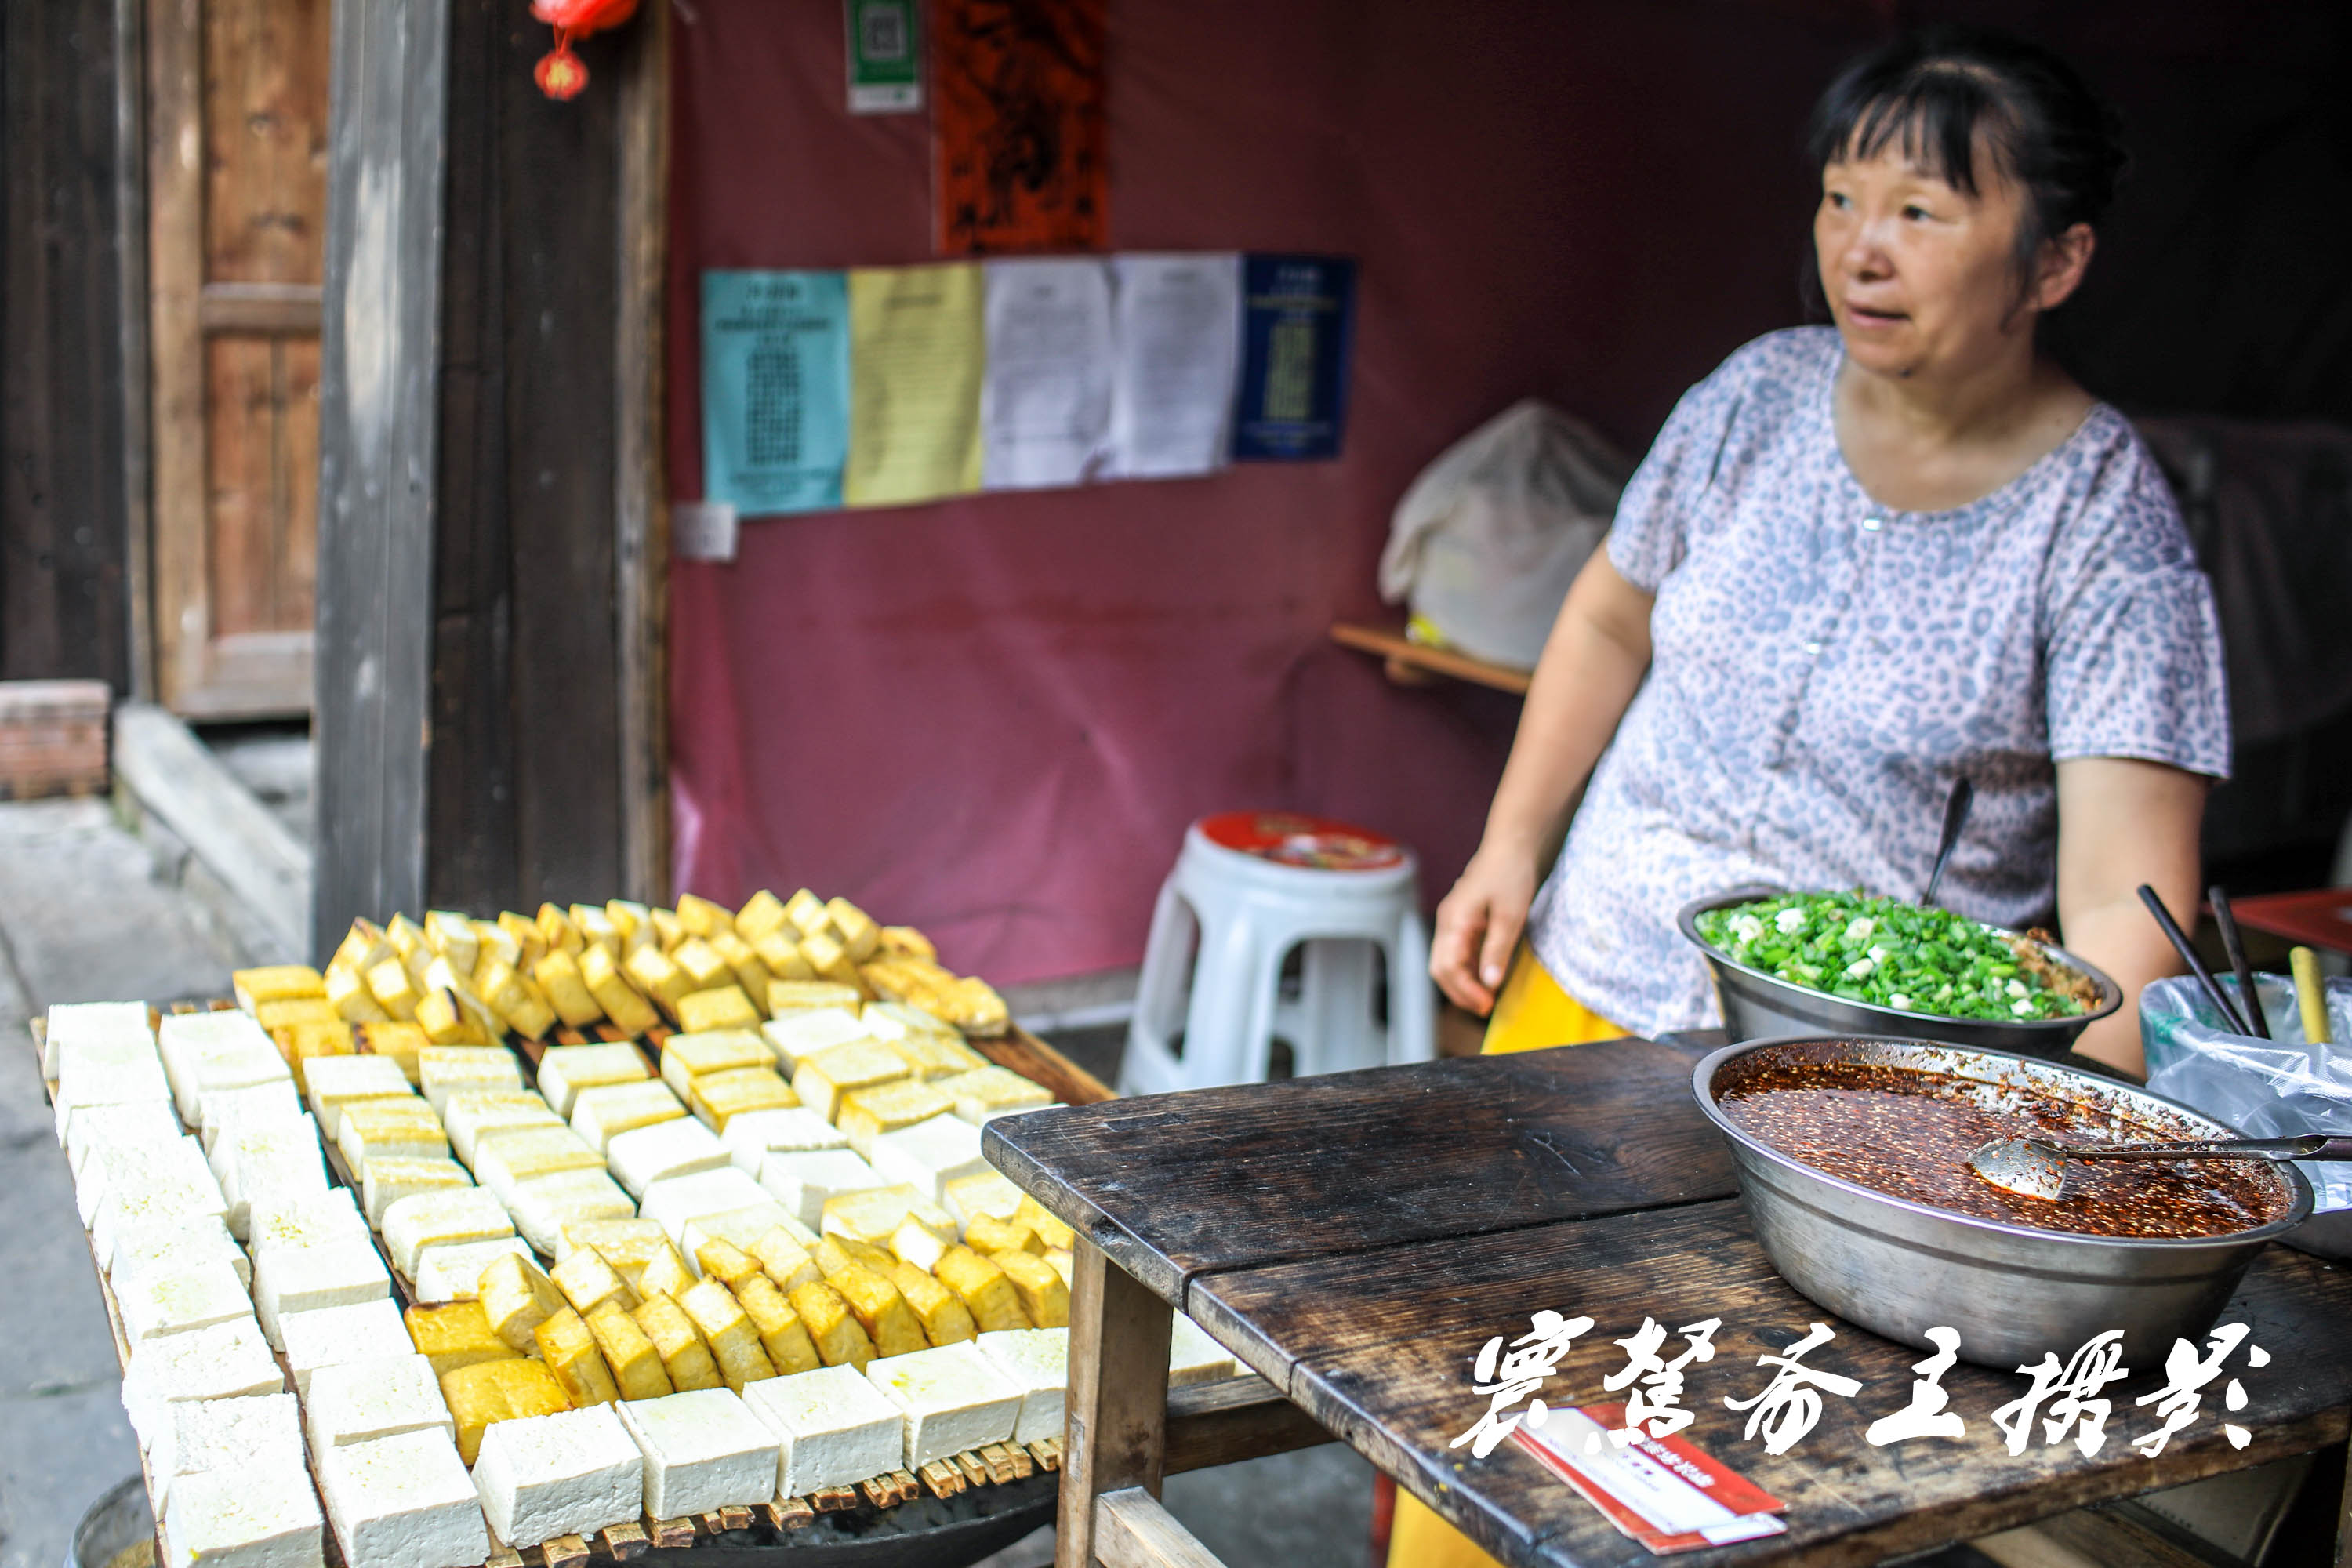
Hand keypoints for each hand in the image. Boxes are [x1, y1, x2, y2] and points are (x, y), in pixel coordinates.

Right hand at [1431, 847, 1540, 1015]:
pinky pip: (1457, 952)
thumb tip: (1489, 983)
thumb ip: (1497, 950)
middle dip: (1459, 992)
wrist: (1511, 845)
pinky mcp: (1461, 920)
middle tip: (1484, 1007)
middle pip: (1440, 968)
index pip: (1448, 967)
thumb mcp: (1510, 915)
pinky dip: (1468, 969)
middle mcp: (1447, 922)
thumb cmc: (1510, 874)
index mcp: (1454, 921)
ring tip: (1486, 997)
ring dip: (1463, 982)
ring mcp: (1452, 921)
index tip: (1487, 1004)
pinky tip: (1487, 976)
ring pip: (1446, 962)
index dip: (1466, 990)